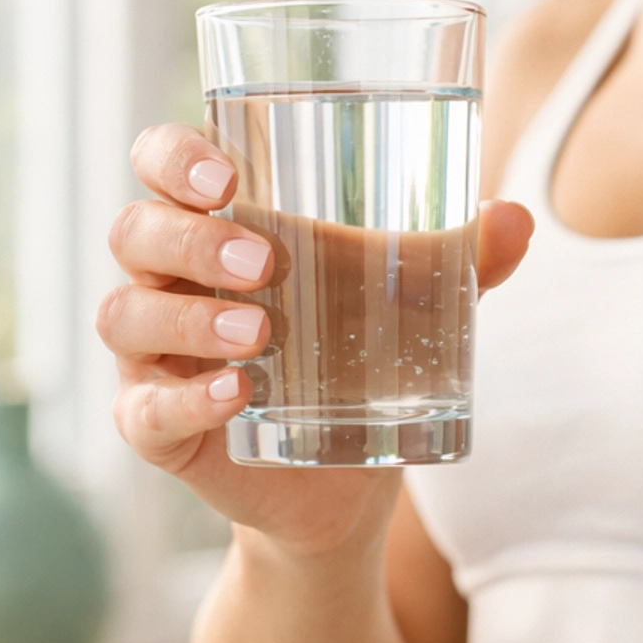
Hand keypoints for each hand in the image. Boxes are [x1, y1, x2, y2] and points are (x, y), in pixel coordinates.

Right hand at [99, 123, 533, 549]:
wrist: (347, 485)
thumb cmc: (360, 359)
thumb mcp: (413, 305)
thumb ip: (457, 261)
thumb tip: (516, 217)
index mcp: (215, 227)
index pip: (158, 164)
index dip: (172, 156)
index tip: (226, 175)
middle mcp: (168, 282)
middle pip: (135, 234)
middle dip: (190, 240)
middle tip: (262, 261)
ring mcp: (154, 357)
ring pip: (125, 316)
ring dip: (189, 319)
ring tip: (262, 334)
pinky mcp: (159, 428)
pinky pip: (142, 410)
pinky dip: (185, 400)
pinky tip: (237, 395)